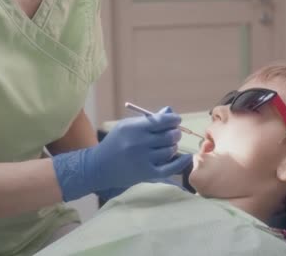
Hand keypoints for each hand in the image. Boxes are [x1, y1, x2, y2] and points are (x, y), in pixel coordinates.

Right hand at [53, 107, 192, 200]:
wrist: (99, 167)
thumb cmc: (115, 143)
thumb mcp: (127, 126)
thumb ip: (148, 120)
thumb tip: (170, 112)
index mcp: (134, 128)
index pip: (162, 121)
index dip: (174, 119)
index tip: (176, 120)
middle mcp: (139, 143)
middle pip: (169, 136)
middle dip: (176, 133)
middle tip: (174, 133)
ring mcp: (143, 159)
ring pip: (170, 151)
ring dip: (173, 147)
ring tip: (167, 146)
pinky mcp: (146, 173)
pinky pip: (170, 168)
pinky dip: (181, 163)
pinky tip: (187, 157)